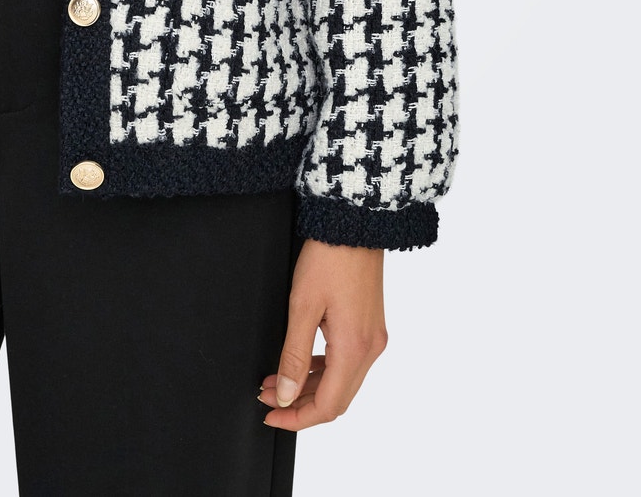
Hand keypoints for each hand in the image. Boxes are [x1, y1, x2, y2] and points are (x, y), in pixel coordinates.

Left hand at [258, 238, 387, 431]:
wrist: (355, 221)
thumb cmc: (329, 257)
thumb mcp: (302, 306)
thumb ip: (293, 355)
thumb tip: (286, 394)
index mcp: (355, 348)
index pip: (328, 406)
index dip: (297, 418)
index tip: (271, 414)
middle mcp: (370, 348)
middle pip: (336, 398)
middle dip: (300, 403)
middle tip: (267, 396)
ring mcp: (373, 337)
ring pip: (342, 381)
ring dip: (309, 386)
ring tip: (275, 380)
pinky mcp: (370, 325)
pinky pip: (347, 361)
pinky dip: (322, 369)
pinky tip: (299, 362)